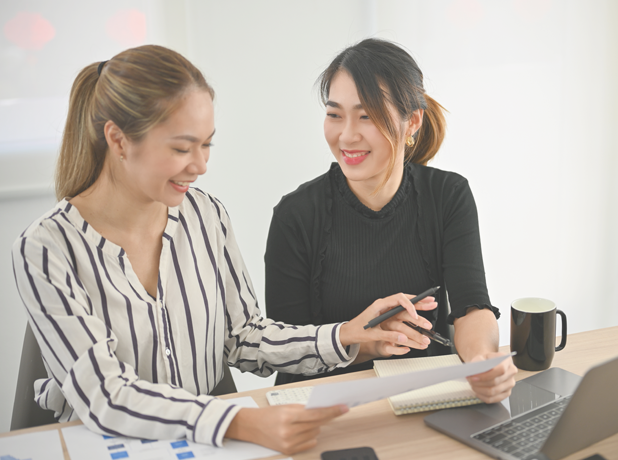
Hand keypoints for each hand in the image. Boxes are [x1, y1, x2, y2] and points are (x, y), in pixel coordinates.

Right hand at [225, 404, 347, 453]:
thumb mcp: (286, 406)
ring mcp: (289, 443)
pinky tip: (300, 431)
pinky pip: (310, 442)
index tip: (343, 408)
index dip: (332, 411)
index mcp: (288, 416)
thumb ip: (305, 408)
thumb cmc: (268, 414)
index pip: (316, 414)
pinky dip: (310, 436)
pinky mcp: (289, 451)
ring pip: (315, 433)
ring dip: (314, 426)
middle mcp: (289, 431)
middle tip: (329, 410)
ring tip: (302, 422)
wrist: (251, 427)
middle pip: (318, 424)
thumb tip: (324, 409)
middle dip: (324, 417)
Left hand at [339, 293, 437, 356]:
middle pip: (404, 299)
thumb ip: (388, 336)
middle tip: (431, 302)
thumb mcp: (373, 335)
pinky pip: (402, 309)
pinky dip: (412, 309)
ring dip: (417, 303)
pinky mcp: (387, 313)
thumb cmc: (357, 331)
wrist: (349, 332)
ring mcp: (386, 308)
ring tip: (430, 303)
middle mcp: (383, 304)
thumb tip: (403, 339)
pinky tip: (420, 310)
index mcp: (379, 305)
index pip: (398, 299)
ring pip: (404, 303)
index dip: (409, 306)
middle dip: (419, 300)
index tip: (415, 315)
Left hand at [466, 352, 516, 402]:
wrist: (489, 365)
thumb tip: (474, 373)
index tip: (473, 377)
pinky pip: (494, 399)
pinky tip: (477, 391)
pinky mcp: (507, 393)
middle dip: (480, 383)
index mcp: (506, 360)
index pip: (500, 369)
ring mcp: (510, 383)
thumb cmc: (485, 361)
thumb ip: (477, 363)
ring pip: (494, 392)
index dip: (486, 375)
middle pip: (495, 382)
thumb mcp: (480, 357)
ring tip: (473, 385)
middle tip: (470, 381)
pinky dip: (483, 396)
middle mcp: (511, 372)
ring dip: (480, 390)